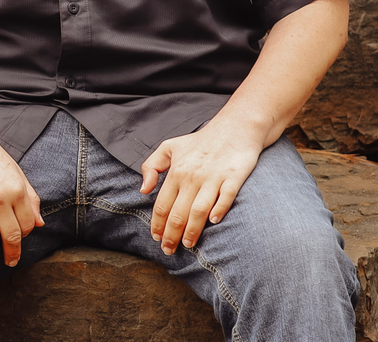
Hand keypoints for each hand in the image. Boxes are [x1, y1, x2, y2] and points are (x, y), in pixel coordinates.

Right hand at [0, 134, 43, 267]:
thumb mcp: (16, 171)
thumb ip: (30, 197)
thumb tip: (40, 223)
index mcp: (17, 188)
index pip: (27, 224)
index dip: (25, 237)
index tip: (19, 242)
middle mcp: (1, 196)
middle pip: (10, 235)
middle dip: (11, 254)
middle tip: (10, 264)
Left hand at [140, 120, 263, 254]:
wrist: (234, 127)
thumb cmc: (200, 141)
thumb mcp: (169, 147)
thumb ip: (151, 166)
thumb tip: (143, 190)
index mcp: (177, 171)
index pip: (162, 204)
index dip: (157, 224)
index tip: (156, 238)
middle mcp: (193, 176)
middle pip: (178, 212)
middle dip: (171, 234)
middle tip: (169, 250)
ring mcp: (214, 177)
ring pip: (199, 210)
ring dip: (192, 230)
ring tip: (188, 244)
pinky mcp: (233, 177)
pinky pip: (226, 198)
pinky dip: (219, 210)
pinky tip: (213, 222)